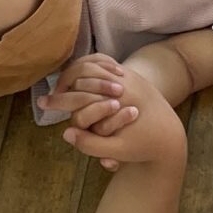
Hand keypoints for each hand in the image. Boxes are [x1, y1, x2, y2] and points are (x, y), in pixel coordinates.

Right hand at [45, 58, 177, 158]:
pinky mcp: (130, 74)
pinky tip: (79, 80)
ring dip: (74, 72)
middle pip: (83, 71)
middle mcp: (123, 81)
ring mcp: (128, 74)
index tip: (42, 104)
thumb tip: (65, 133)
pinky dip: (88, 67)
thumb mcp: (117, 150)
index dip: (58, 99)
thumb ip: (90, 144)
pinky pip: (103, 62)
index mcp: (118, 99)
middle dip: (62, 82)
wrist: (170, 135)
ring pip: (92, 62)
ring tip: (61, 86)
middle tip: (47, 93)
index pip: (80, 93)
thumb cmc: (144, 146)